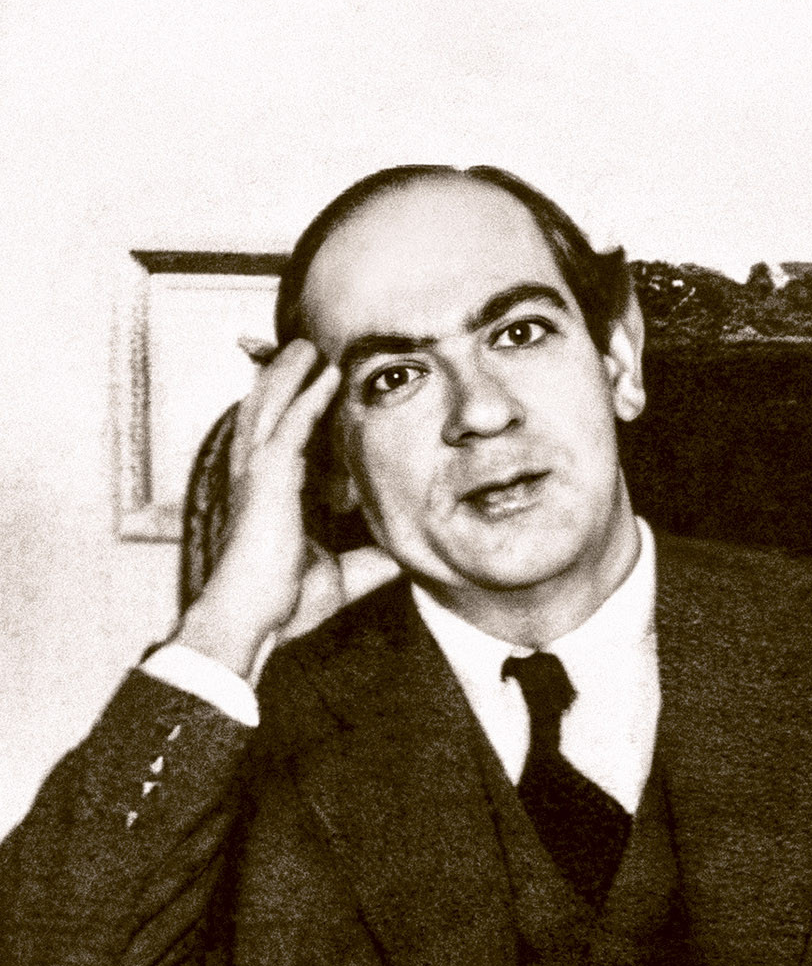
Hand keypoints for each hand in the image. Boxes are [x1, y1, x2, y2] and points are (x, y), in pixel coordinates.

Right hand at [177, 340, 397, 673]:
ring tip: (310, 346)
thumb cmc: (283, 603)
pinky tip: (327, 375)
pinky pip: (291, 425)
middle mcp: (257, 476)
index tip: (316, 388)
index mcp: (270, 495)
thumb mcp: (341, 576)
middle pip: (267, 411)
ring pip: (272, 406)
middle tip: (304, 349)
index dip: (295, 410)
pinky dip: (309, 397)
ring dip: (292, 373)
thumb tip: (404, 558)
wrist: (252, 618)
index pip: (282, 439)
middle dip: (282, 378)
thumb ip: (369, 561)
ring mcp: (257, 473)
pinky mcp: (267, 477)